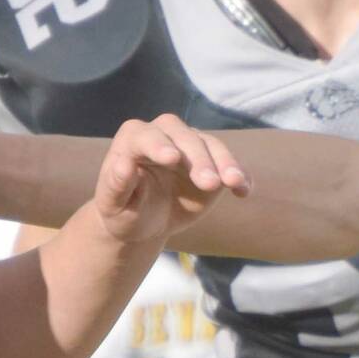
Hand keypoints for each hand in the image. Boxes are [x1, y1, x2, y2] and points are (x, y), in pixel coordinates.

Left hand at [95, 114, 249, 244]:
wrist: (143, 222)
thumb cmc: (123, 211)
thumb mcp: (113, 204)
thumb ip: (117, 183)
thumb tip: (123, 165)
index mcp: (134, 139)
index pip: (146, 136)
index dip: (158, 145)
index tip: (172, 159)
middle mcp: (164, 135)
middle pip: (184, 137)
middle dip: (198, 158)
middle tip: (209, 184)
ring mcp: (190, 147)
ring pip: (211, 146)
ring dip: (224, 163)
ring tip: (234, 182)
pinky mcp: (212, 163)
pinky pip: (229, 164)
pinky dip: (240, 175)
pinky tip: (245, 191)